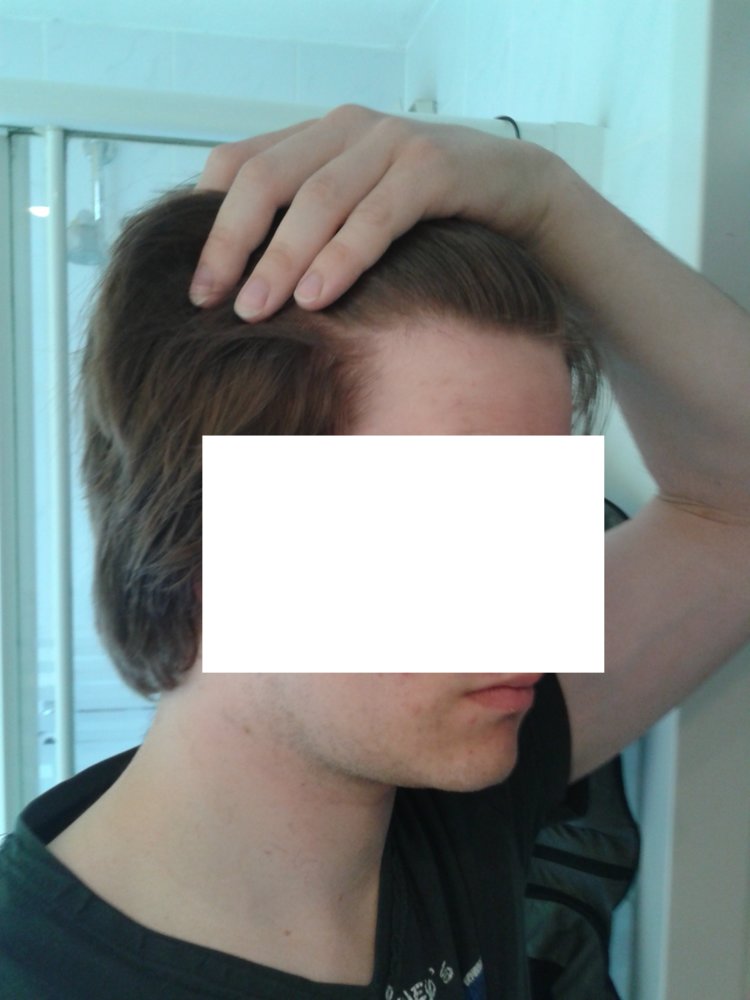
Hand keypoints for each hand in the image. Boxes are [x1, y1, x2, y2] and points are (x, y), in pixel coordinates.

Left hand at [190, 104, 561, 320]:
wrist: (519, 192)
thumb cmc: (430, 215)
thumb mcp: (360, 213)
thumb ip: (312, 230)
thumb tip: (250, 291)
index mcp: (318, 137)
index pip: (238, 165)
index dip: (208, 221)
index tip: (196, 283)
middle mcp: (347, 130)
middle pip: (265, 178)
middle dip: (231, 243)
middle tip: (209, 301)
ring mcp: (391, 142)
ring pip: (317, 198)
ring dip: (280, 258)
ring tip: (255, 310)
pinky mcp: (434, 167)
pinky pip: (376, 215)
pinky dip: (342, 256)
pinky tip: (317, 296)